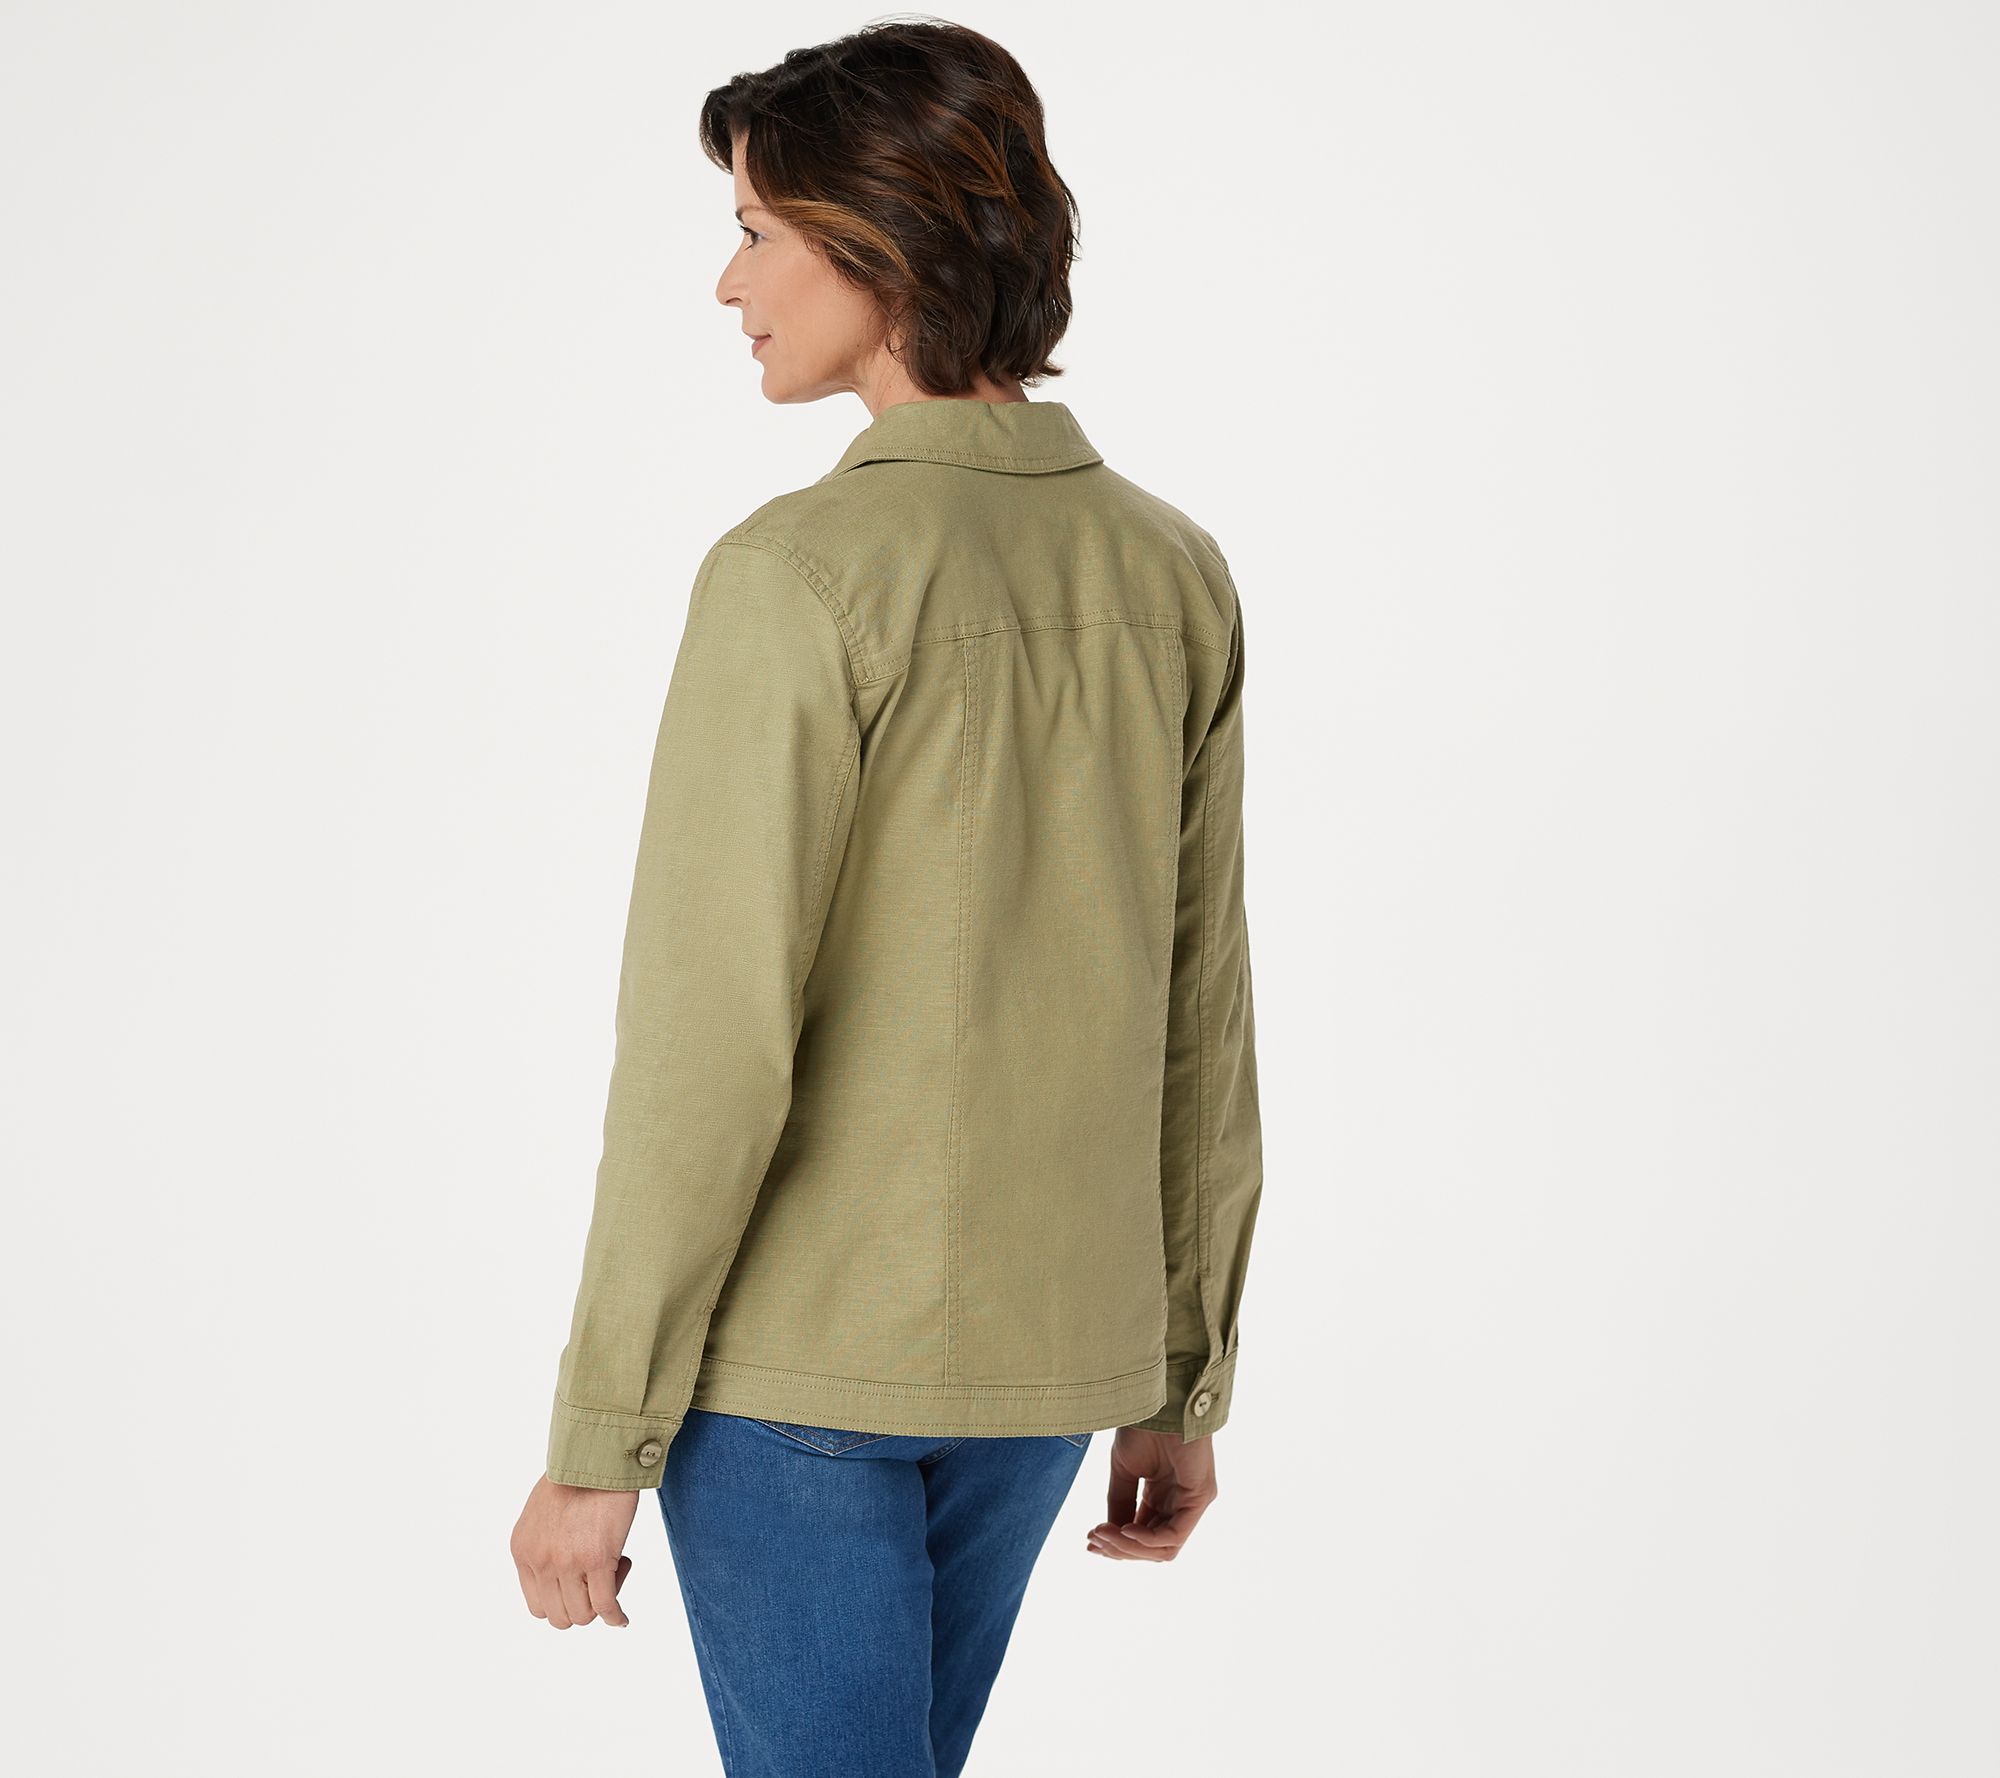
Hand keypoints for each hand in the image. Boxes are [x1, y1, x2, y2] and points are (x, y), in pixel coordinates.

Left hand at [511, 1474, 640, 1626]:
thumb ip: (544, 1544)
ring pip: (582, 1616)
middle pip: (558, 1616)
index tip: (581, 1585)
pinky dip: (616, 1616)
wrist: (599, 1454)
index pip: (537, 1605)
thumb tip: (561, 1568)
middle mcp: (540, 1561)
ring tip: (614, 1571)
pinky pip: (605, 1605)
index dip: (563, 1601)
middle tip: (600, 1578)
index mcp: (523, 1550)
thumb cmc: (579, 1477)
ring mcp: (566, 1563)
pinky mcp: (597, 1559)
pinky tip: (622, 1617)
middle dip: (582, 1605)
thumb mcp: (542, 1514)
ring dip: (600, 1604)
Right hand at [1085, 1425, 1217, 1561]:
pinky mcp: (1201, 1497)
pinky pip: (1175, 1534)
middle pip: (1152, 1548)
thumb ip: (1120, 1502)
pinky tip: (1125, 1530)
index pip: (1143, 1536)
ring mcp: (1192, 1503)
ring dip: (1130, 1548)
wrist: (1159, 1401)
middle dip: (1120, 1549)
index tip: (1089, 1543)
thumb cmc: (1145, 1428)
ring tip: (1105, 1535)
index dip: (1117, 1545)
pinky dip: (1148, 1540)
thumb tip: (1108, 1535)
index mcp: (1162, 1497)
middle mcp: (1179, 1504)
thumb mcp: (1124, 1471)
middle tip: (1094, 1541)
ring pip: (1164, 1548)